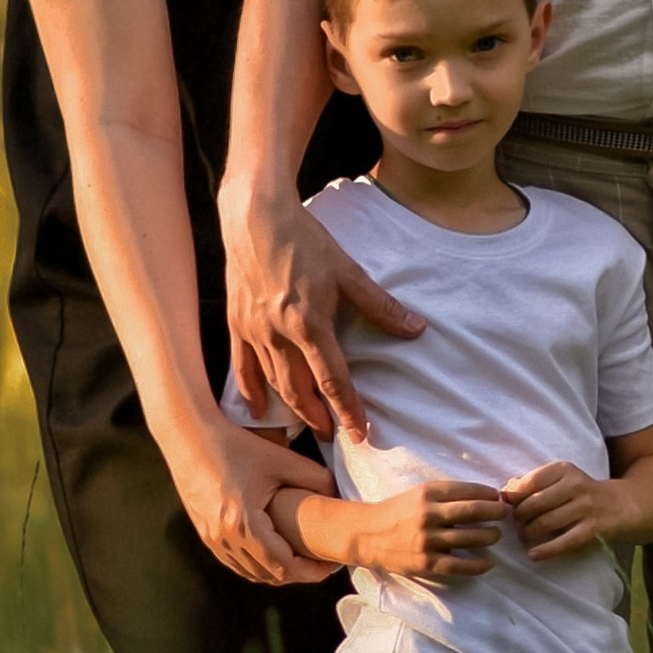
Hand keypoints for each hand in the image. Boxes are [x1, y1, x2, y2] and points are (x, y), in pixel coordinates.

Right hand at [165, 415, 337, 587]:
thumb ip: (314, 478)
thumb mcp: (280, 459)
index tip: (329, 565)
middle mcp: (224, 538)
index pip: (283, 567)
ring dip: (276, 572)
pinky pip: (235, 563)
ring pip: (250, 573)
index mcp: (243, 524)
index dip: (310, 572)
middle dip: (297, 574)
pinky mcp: (205, 534)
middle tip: (319, 561)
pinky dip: (256, 564)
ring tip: (299, 557)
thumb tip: (338, 496)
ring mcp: (211, 539)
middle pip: (268, 576)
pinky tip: (271, 550)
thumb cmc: (234, 445)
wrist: (188, 436)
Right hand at [222, 187, 423, 442]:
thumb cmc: (304, 240)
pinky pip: (243, 368)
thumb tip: (415, 328)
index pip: (333, 381)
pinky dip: (252, 392)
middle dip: (319, 418)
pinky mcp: (237, 324)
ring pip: (273, 383)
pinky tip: (260, 409)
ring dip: (292, 409)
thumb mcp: (347, 271)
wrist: (255, 216)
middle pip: (300, 391)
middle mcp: (279, 335)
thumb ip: (380, 305)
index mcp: (310, 324)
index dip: (349, 410)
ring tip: (308, 424)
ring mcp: (254, 332)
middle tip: (334, 436)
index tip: (360, 434)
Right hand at [320, 475, 503, 581]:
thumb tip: (486, 496)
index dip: (488, 493)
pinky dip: (479, 564)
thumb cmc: (398, 511)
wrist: (368, 535)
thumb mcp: (419, 494)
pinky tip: (488, 562)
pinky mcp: (426, 562)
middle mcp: (428, 514)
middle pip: (473, 512)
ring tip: (496, 535)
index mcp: (427, 492)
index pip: (467, 490)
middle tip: (507, 514)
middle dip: (496, 512)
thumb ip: (447, 495)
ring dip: (490, 536)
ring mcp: (428, 539)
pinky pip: (460, 565)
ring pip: (471, 537)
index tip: (499, 497)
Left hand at [504, 461, 631, 560]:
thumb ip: (533, 481)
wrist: (619, 505)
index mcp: (564, 469)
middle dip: (520, 516)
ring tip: (524, 535)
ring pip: (546, 523)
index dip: (514, 496)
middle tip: (517, 523)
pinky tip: (533, 555)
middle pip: (535, 504)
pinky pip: (564, 542)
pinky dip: (546, 550)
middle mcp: (576, 485)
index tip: (507, 505)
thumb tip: (505, 492)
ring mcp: (586, 507)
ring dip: (528, 532)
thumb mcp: (560, 478)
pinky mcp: (593, 528)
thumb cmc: (580, 492)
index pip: (530, 482)